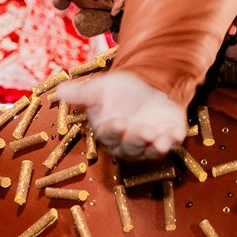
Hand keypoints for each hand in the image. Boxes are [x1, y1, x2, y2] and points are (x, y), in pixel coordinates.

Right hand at [57, 71, 188, 159]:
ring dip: (156, 146)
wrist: (144, 86)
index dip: (114, 131)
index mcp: (109, 132)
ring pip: (151, 150)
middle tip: (145, 131)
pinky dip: (174, 139)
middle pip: (131, 147)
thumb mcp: (99, 89)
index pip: (109, 136)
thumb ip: (82, 93)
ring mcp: (149, 142)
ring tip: (161, 138)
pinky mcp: (168, 136)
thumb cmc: (117, 92)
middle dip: (138, 140)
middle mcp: (128, 143)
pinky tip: (177, 133)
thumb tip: (59, 90)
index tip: (119, 122)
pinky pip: (172, 142)